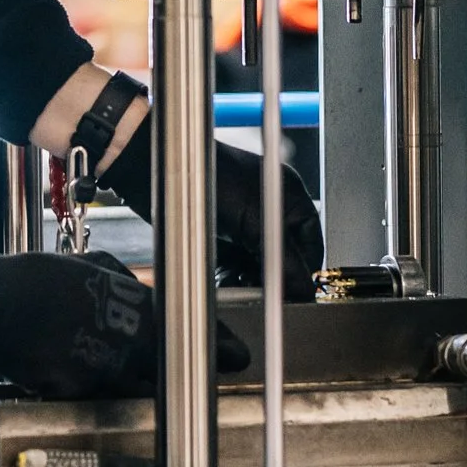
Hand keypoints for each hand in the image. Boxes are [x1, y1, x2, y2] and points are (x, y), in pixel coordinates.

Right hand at [0, 243, 247, 400]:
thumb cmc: (28, 282)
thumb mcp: (85, 267)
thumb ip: (122, 281)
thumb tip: (143, 290)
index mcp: (125, 307)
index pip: (184, 329)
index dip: (216, 343)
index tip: (236, 354)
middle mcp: (117, 345)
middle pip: (166, 363)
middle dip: (182, 364)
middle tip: (199, 363)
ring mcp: (94, 373)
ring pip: (134, 381)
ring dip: (135, 373)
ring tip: (114, 357)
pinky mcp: (70, 394)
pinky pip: (98, 391)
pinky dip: (98, 380)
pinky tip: (78, 363)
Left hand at [96, 135, 324, 300]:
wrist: (156, 174)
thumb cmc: (205, 179)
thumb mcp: (255, 224)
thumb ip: (283, 258)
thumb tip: (303, 287)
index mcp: (289, 196)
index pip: (311, 244)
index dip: (303, 270)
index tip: (295, 292)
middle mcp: (270, 208)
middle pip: (284, 257)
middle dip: (272, 275)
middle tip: (262, 287)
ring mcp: (246, 222)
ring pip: (260, 265)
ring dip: (250, 277)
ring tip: (239, 280)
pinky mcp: (223, 234)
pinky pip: (237, 264)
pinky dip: (233, 273)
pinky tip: (225, 276)